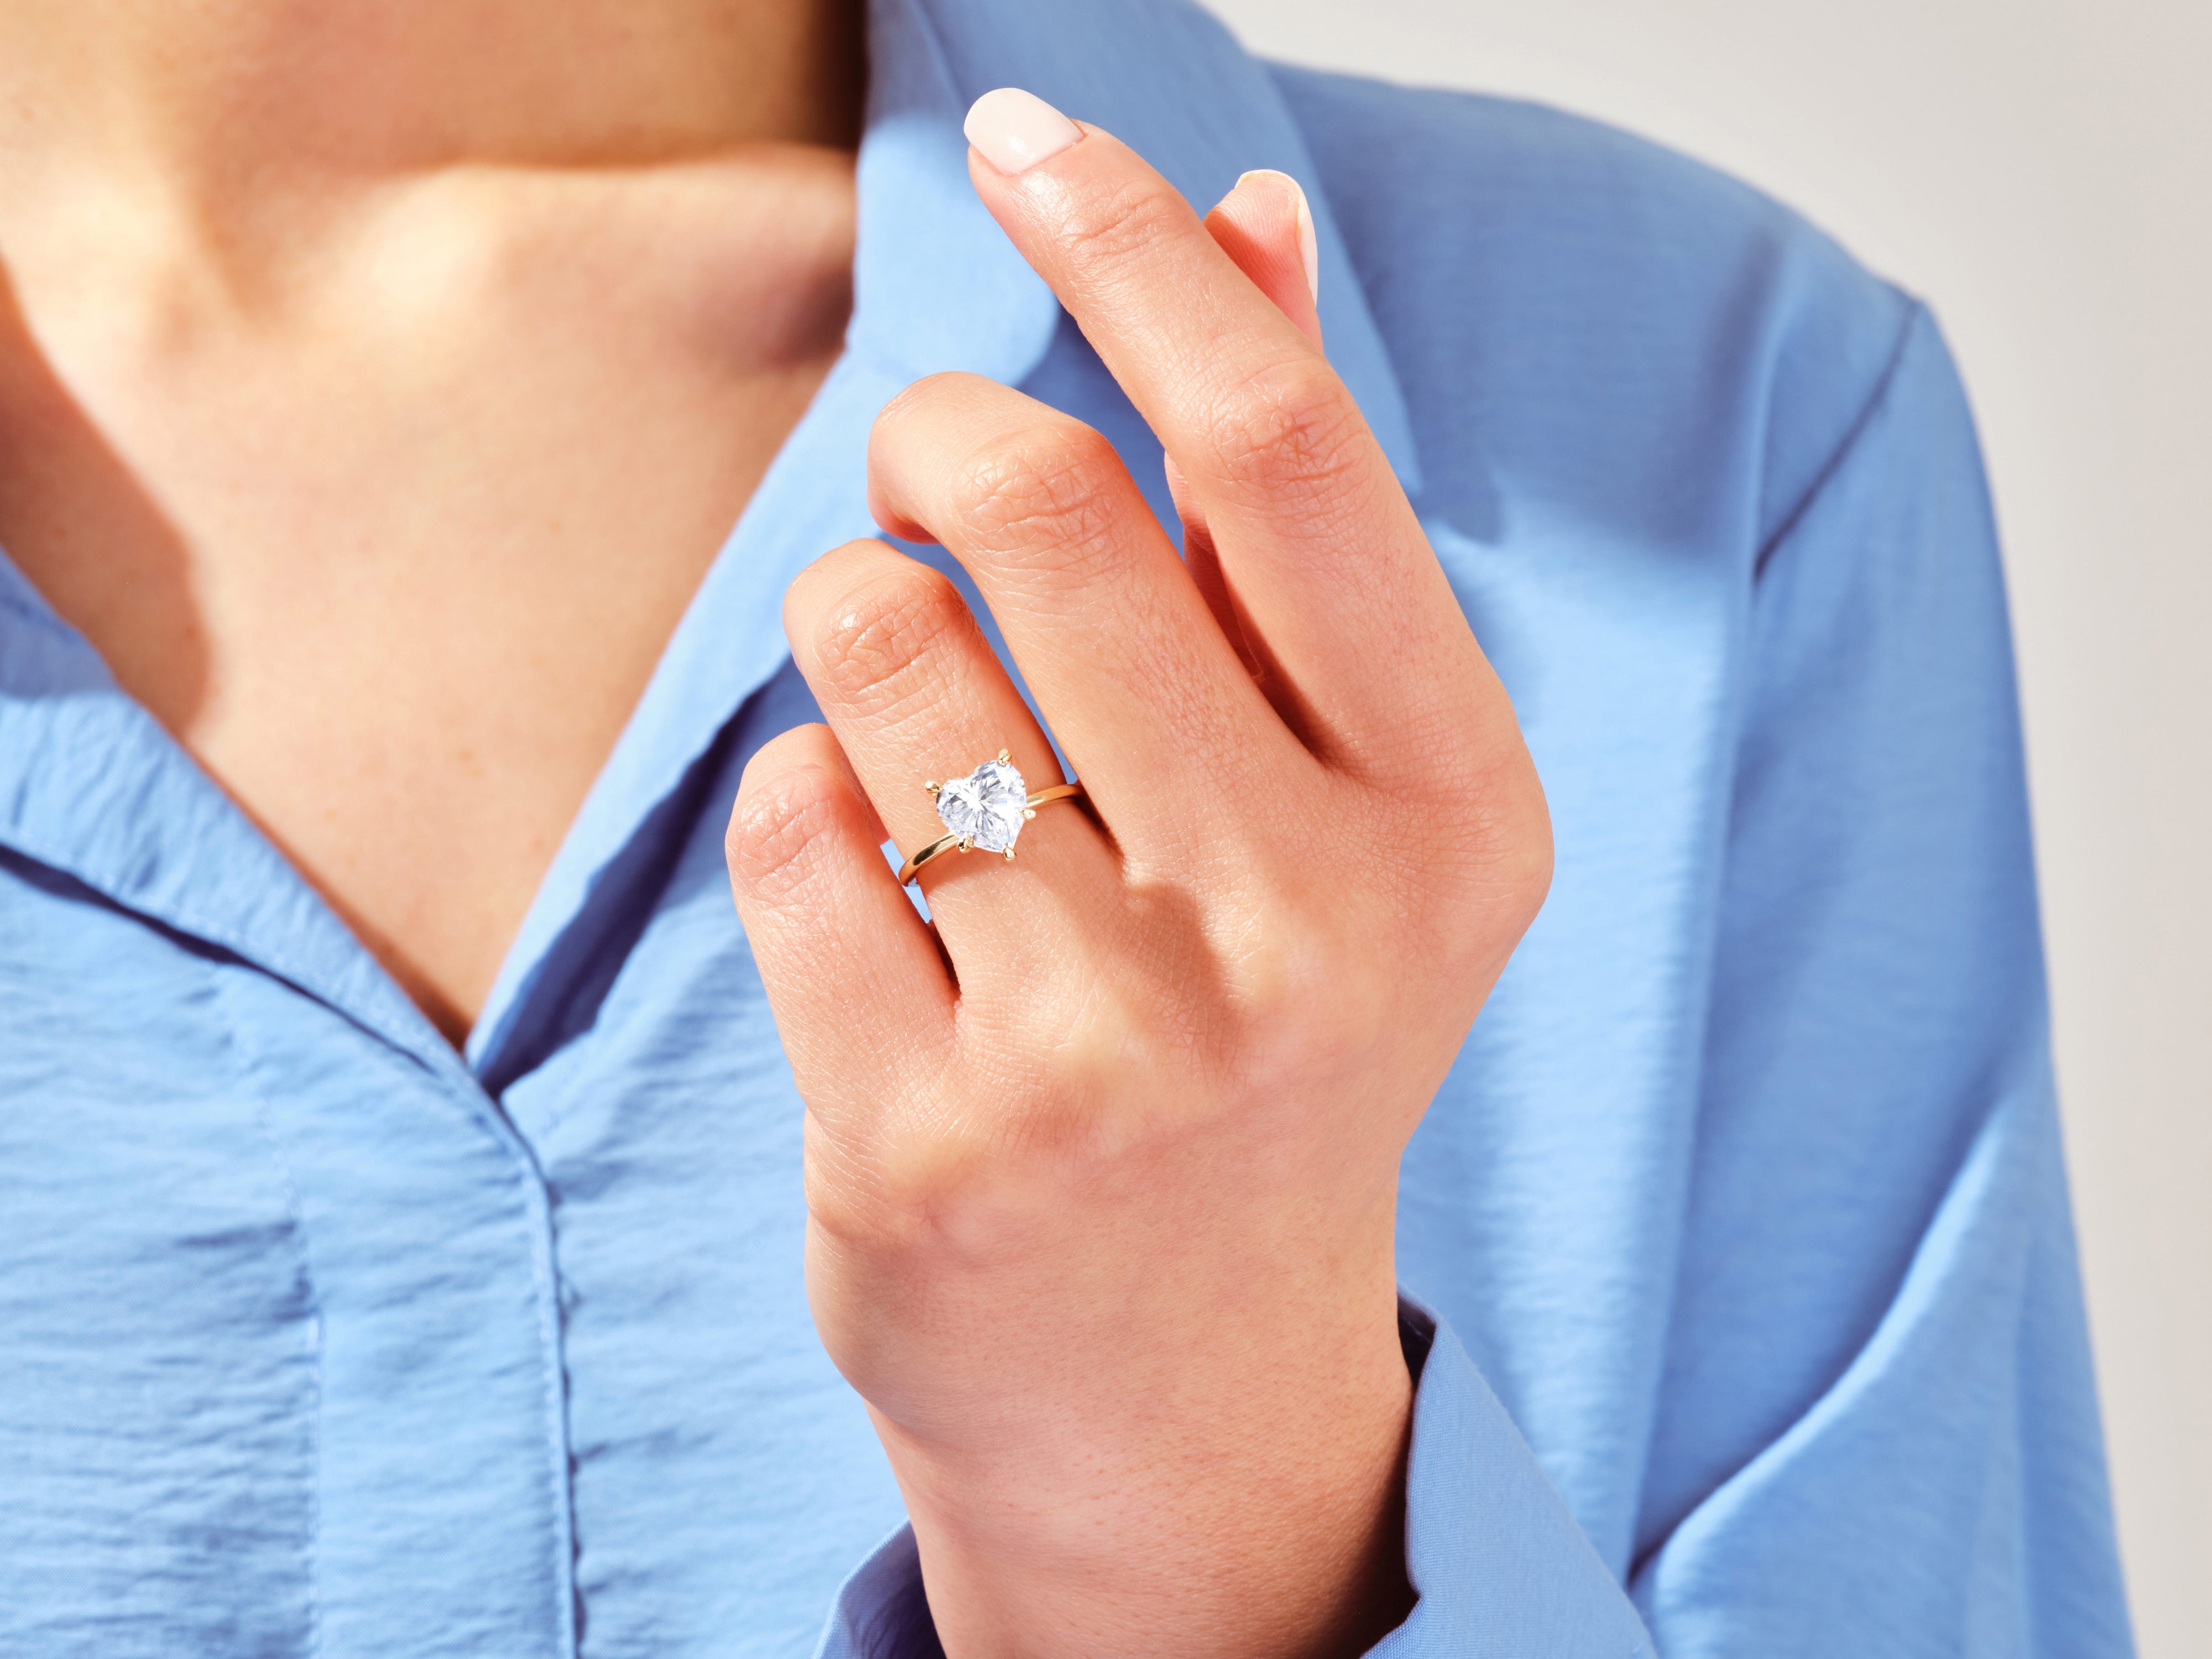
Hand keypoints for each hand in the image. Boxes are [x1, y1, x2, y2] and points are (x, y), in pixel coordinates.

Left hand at [726, 90, 1549, 1658]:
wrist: (1183, 1383)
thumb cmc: (1263, 1032)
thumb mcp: (1340, 794)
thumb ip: (1290, 519)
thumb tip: (1256, 212)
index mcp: (1449, 817)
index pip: (1286, 452)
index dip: (1137, 255)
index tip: (1029, 144)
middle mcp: (1306, 932)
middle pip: (1042, 506)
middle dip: (940, 438)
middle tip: (931, 476)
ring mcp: (1114, 1053)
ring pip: (880, 651)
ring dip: (856, 621)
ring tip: (914, 708)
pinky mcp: (927, 1143)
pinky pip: (783, 826)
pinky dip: (799, 806)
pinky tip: (877, 898)